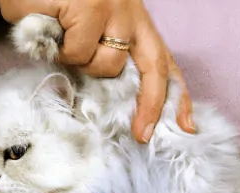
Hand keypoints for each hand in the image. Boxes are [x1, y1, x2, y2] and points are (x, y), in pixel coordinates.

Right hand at [0, 0, 194, 142]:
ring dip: (80, 62)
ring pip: (106, 65)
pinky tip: (52, 27)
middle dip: (150, 105)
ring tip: (63, 39)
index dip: (177, 95)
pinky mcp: (88, 7)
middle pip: (152, 68)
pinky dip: (61, 49)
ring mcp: (111, 8)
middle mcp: (130, 12)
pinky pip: (78, 52)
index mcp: (135, 20)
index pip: (164, 61)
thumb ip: (108, 53)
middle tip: (141, 133)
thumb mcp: (91, 29)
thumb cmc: (56, 6)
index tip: (186, 125)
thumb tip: (121, 101)